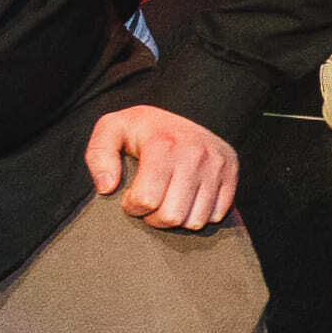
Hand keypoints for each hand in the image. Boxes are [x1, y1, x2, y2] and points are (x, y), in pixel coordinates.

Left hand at [87, 98, 244, 231]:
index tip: (131, 195)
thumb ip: (99, 156)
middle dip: (154, 217)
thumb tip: (107, 188)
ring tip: (168, 201)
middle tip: (150, 203)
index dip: (132, 206)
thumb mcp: (111, 130)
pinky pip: (216, 215)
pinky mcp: (231, 172)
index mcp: (164, 144)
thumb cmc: (143, 129)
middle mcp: (196, 153)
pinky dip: (199, 213)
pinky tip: (187, 199)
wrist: (181, 111)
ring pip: (195, 221)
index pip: (146, 200)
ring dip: (177, 218)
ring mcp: (217, 164)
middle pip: (172, 216)